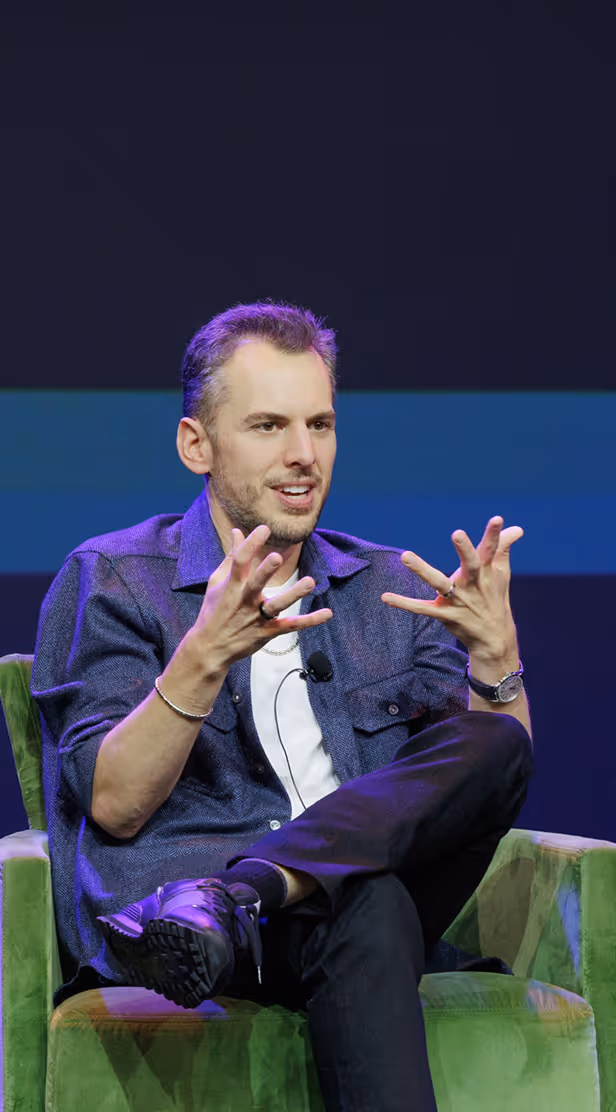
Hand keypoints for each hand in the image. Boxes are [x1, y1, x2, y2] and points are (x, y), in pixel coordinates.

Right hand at [189, 525, 331, 672]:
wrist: (210, 646)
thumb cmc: (214, 610)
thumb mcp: (218, 581)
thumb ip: (231, 556)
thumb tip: (237, 531)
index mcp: (232, 585)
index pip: (240, 561)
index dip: (251, 544)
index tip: (263, 529)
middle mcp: (245, 600)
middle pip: (256, 583)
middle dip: (266, 571)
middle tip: (277, 557)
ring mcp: (257, 617)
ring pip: (277, 605)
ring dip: (293, 594)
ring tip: (310, 582)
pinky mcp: (267, 632)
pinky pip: (291, 626)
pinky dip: (310, 621)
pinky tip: (327, 613)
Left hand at [381, 517, 522, 667]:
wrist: (495, 638)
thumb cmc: (494, 599)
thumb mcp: (501, 574)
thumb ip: (502, 548)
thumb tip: (517, 528)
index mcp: (485, 572)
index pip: (491, 550)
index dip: (494, 535)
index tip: (497, 519)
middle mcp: (473, 585)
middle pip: (470, 565)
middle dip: (465, 550)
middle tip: (458, 533)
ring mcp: (459, 601)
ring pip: (440, 584)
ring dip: (422, 570)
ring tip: (405, 556)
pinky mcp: (446, 615)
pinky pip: (422, 609)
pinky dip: (404, 603)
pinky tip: (385, 596)